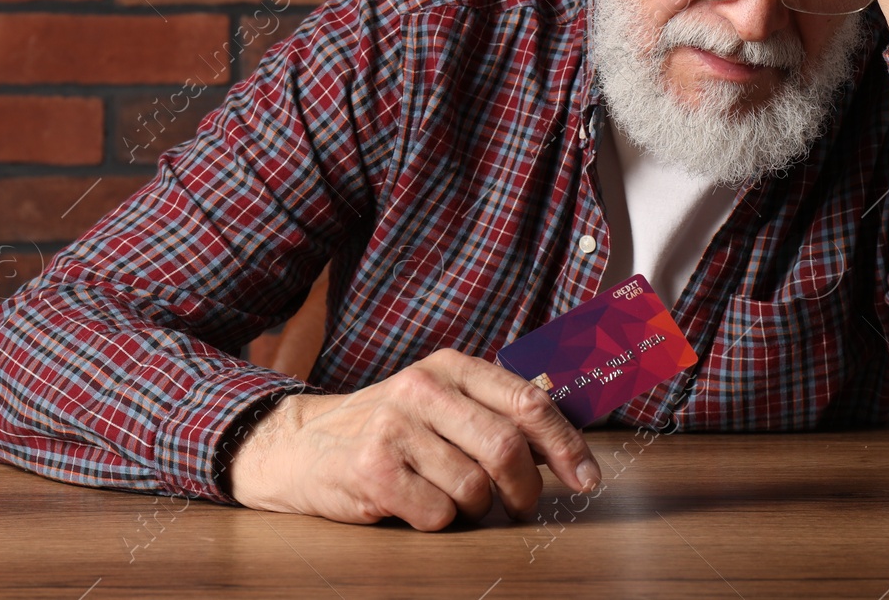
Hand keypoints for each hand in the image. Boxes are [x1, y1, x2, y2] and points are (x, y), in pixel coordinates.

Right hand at [226, 348, 602, 530]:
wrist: (301, 444)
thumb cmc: (388, 427)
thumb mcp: (441, 399)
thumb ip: (496, 404)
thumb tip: (566, 412)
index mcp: (451, 366)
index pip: (528, 400)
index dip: (566, 444)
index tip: (587, 478)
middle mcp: (423, 388)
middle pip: (507, 448)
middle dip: (525, 490)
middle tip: (521, 506)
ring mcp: (394, 427)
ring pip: (474, 488)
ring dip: (473, 509)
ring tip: (449, 498)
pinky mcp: (371, 469)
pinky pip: (436, 513)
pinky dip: (437, 521)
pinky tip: (416, 505)